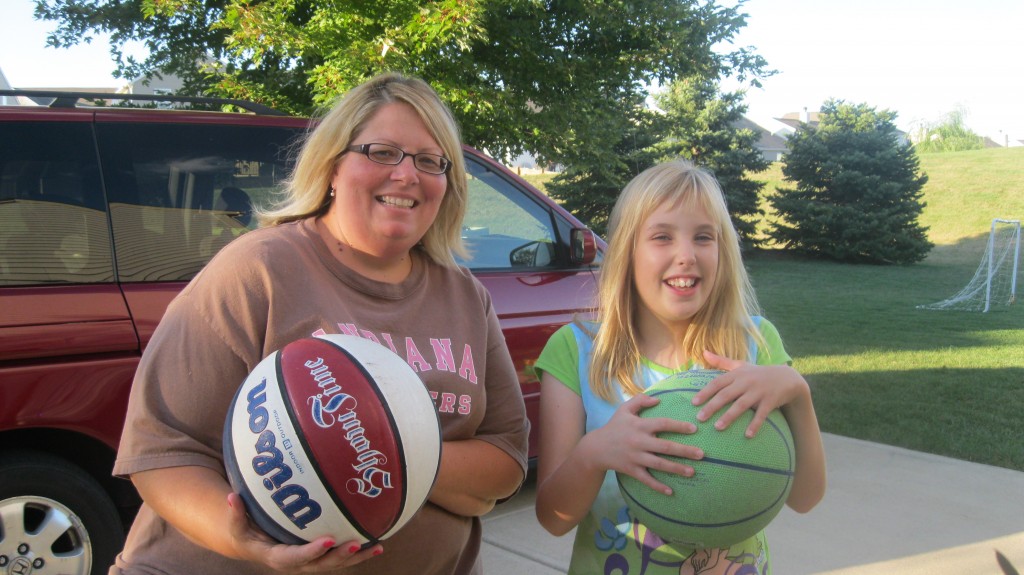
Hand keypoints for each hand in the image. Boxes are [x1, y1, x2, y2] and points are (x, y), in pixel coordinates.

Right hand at [226, 492, 381, 571]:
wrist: (253, 546)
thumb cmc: (245, 532)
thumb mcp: (237, 526)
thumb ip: (236, 514)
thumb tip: (231, 496)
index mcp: (277, 557)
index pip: (295, 558)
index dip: (311, 552)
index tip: (327, 540)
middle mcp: (297, 563)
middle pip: (321, 565)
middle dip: (339, 557)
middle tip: (355, 544)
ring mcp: (310, 561)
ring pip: (336, 563)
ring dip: (357, 557)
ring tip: (377, 547)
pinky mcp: (320, 556)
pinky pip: (340, 556)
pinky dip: (358, 552)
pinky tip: (378, 543)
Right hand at [582, 393, 703, 495]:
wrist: (596, 448)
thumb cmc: (614, 426)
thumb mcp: (624, 409)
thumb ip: (640, 400)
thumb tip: (659, 398)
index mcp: (640, 425)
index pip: (663, 424)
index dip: (679, 426)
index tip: (694, 429)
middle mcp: (639, 441)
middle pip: (665, 446)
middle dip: (684, 451)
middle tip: (702, 454)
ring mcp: (635, 457)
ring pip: (659, 464)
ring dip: (676, 468)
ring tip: (692, 472)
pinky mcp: (631, 470)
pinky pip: (646, 479)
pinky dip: (658, 486)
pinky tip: (670, 491)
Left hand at [691, 350, 810, 437]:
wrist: (787, 377)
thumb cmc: (758, 373)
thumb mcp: (740, 365)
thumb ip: (721, 361)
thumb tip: (703, 352)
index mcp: (737, 374)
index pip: (718, 383)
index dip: (705, 392)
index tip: (693, 403)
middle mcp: (746, 382)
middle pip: (726, 395)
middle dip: (712, 406)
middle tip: (699, 418)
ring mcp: (758, 391)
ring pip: (741, 405)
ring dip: (729, 416)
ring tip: (718, 427)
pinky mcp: (770, 401)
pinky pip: (762, 414)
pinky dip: (755, 424)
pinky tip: (748, 435)